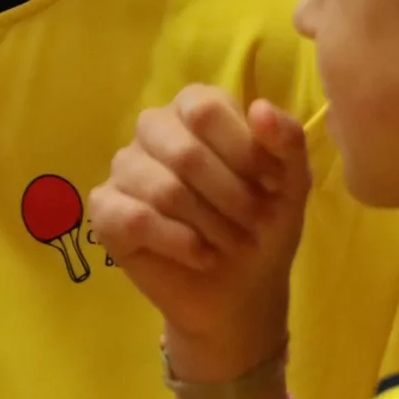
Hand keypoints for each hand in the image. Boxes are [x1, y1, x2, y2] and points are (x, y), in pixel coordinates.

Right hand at [89, 87, 310, 376]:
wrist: (240, 292)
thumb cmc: (263, 226)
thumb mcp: (292, 184)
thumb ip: (287, 140)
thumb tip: (260, 108)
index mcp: (195, 107)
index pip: (205, 109)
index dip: (244, 152)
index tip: (272, 186)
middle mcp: (154, 129)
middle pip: (184, 152)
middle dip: (230, 197)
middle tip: (254, 224)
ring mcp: (125, 168)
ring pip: (162, 189)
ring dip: (210, 225)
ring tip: (230, 243)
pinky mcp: (106, 210)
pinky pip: (135, 219)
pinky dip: (178, 243)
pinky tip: (201, 255)